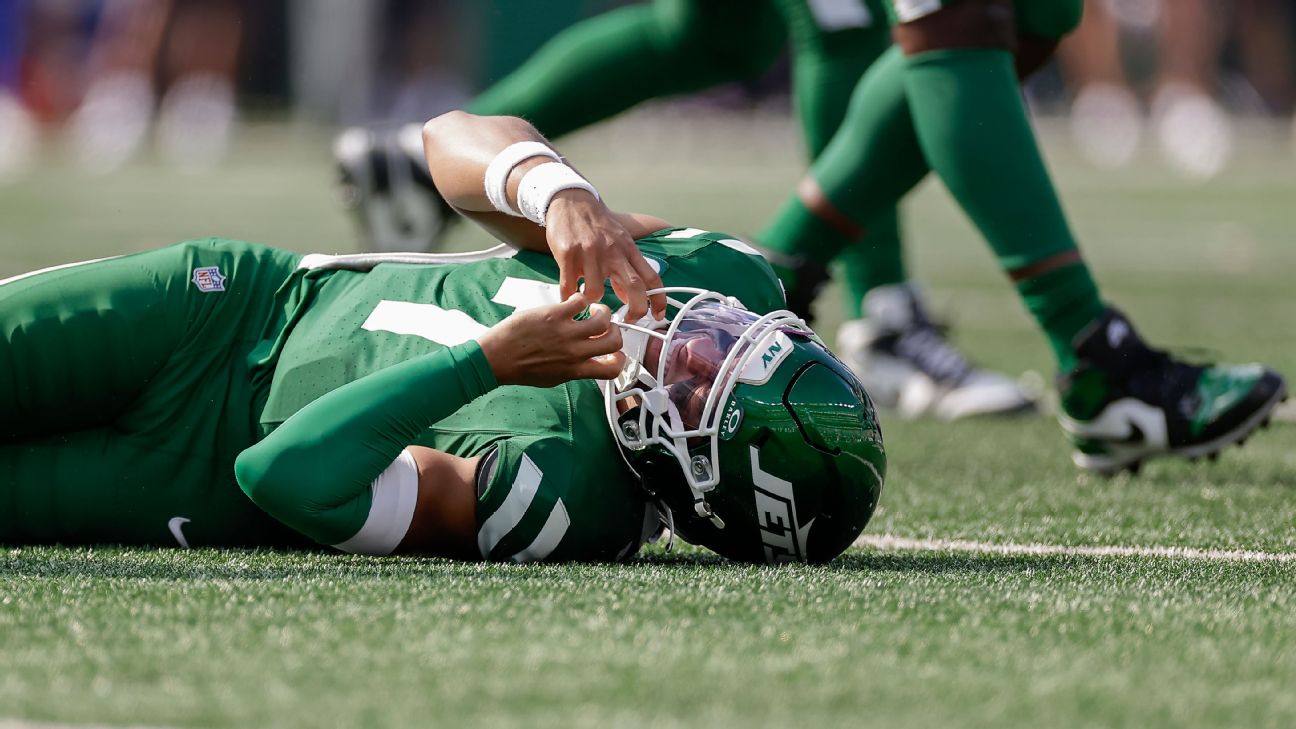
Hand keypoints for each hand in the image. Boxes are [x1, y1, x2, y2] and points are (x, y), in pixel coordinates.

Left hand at [478, 293, 625, 387]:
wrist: (497, 358)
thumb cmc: (522, 369)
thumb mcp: (554, 378)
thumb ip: (575, 370)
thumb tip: (588, 362)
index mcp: (576, 370)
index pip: (612, 369)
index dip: (619, 360)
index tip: (614, 353)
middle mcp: (576, 352)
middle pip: (614, 341)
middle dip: (615, 332)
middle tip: (605, 326)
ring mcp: (567, 332)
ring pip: (603, 318)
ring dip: (603, 312)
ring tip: (594, 309)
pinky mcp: (555, 314)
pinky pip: (580, 301)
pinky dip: (581, 299)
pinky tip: (574, 302)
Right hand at [544, 190, 665, 322]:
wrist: (571, 200)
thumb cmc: (596, 224)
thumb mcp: (618, 241)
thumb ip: (625, 268)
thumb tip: (627, 297)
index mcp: (628, 249)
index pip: (651, 277)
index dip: (658, 299)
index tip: (658, 315)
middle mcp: (613, 251)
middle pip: (634, 287)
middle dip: (635, 310)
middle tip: (627, 321)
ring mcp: (590, 253)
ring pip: (596, 292)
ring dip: (592, 302)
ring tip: (587, 300)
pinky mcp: (568, 254)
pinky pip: (569, 286)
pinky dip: (569, 298)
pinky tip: (568, 297)